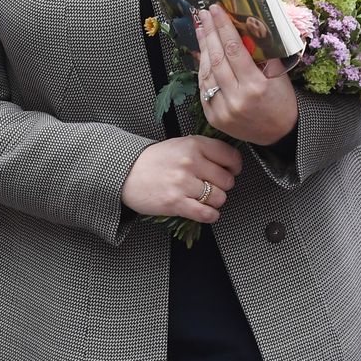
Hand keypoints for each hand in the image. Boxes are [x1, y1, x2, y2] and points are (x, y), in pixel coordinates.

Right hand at [121, 134, 242, 223]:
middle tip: (212, 185)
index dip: (235, 166)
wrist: (126, 173)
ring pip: (219, 198)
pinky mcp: (176, 203)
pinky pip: (206, 214)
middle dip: (223, 185)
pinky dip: (210, 215)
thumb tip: (228, 161)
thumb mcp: (179, 144)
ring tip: (204, 198)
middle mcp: (191, 162)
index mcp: (194, 144)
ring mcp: (183, 183)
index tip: (231, 170)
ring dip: (215, 201)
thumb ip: (202, 149)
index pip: (230, 156)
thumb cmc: (154, 160)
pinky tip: (204, 211)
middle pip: (227, 180)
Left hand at [196, 4, 297, 145]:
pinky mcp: (214, 118)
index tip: (216, 9)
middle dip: (209, 32)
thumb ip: (261, 54)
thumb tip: (246, 28)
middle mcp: (236, 99)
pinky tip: (202, 53)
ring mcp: (222, 110)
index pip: (234, 49)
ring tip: (202, 29)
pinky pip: (204, 89)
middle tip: (204, 14)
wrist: (279, 134)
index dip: (223, 27)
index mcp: (255, 86)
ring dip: (202, 49)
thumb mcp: (278, 75)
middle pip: (217, 59)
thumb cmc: (281, 101)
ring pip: (206, 73)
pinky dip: (202, 70)